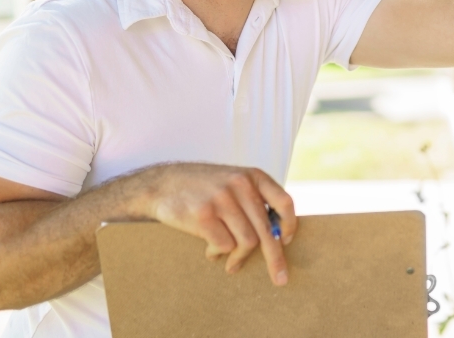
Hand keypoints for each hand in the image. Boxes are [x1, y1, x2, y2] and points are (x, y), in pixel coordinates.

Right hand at [141, 163, 296, 285]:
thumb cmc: (203, 188)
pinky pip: (224, 246)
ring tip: (230, 262)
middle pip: (267, 231)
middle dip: (275, 259)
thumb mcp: (233, 181)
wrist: (163, 183)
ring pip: (247, 242)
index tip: (287, 241)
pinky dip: (218, 253)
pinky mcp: (203, 215)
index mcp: (252, 176)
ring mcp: (222, 199)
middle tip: (280, 278)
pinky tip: (210, 250)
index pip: (284, 202)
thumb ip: (254, 200)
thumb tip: (278, 234)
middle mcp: (240, 185)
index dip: (290, 225)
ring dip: (239, 258)